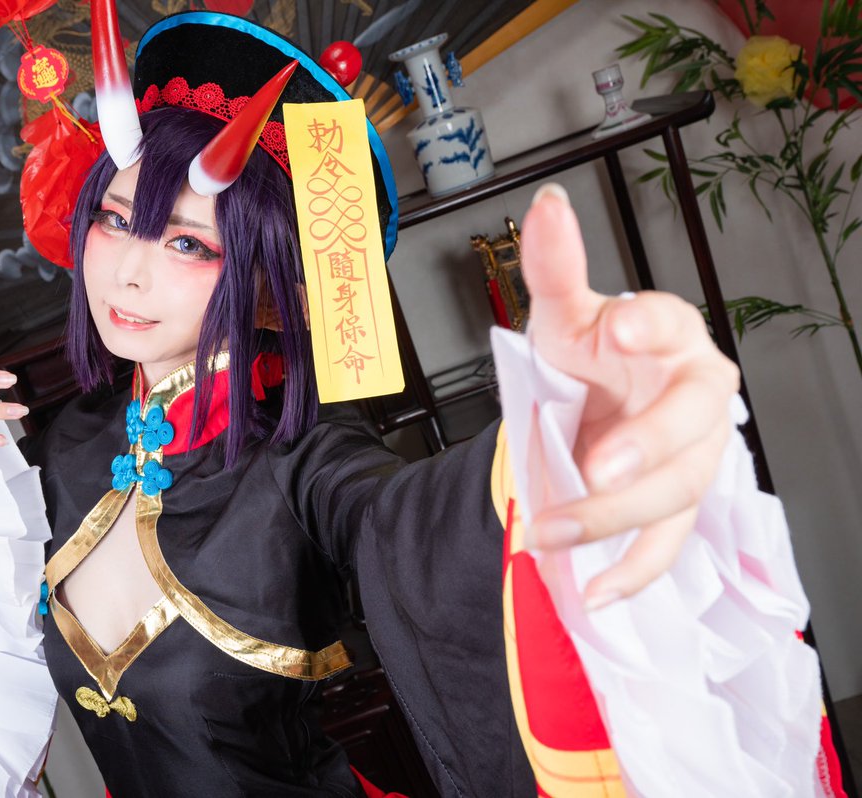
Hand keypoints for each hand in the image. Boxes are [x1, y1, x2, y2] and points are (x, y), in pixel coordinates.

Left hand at [519, 184, 739, 609]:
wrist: (594, 406)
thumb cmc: (588, 357)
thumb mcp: (562, 315)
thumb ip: (553, 264)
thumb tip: (545, 203)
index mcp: (668, 334)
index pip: (672, 322)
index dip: (650, 324)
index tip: (620, 325)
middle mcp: (694, 395)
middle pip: (686, 424)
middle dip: (643, 448)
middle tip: (596, 468)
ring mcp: (693, 458)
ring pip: (673, 492)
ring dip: (611, 518)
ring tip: (552, 532)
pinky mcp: (676, 507)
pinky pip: (666, 546)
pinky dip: (632, 571)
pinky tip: (595, 591)